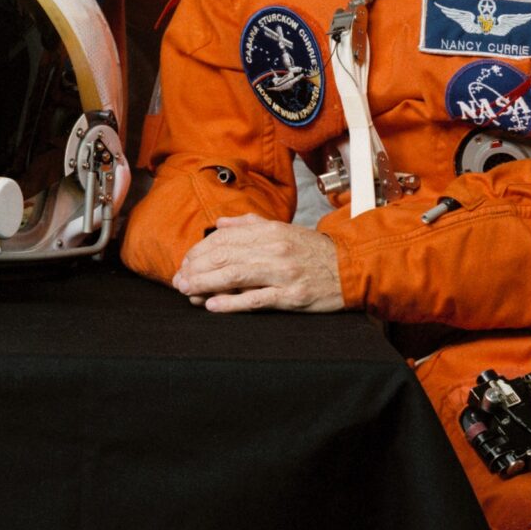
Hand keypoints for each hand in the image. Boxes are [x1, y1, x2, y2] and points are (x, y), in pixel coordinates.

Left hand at [174, 214, 346, 313]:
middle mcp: (274, 249)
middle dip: (196, 269)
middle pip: (225, 257)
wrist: (351, 268)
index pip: (224, 239)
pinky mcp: (293, 297)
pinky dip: (232, 303)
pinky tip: (213, 305)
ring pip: (235, 276)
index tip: (185, 262)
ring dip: (206, 284)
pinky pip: (257, 300)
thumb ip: (249, 225)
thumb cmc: (313, 250)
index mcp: (269, 231)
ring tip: (187, 291)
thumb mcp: (283, 229)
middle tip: (178, 280)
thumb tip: (219, 224)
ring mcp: (283, 274)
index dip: (200, 251)